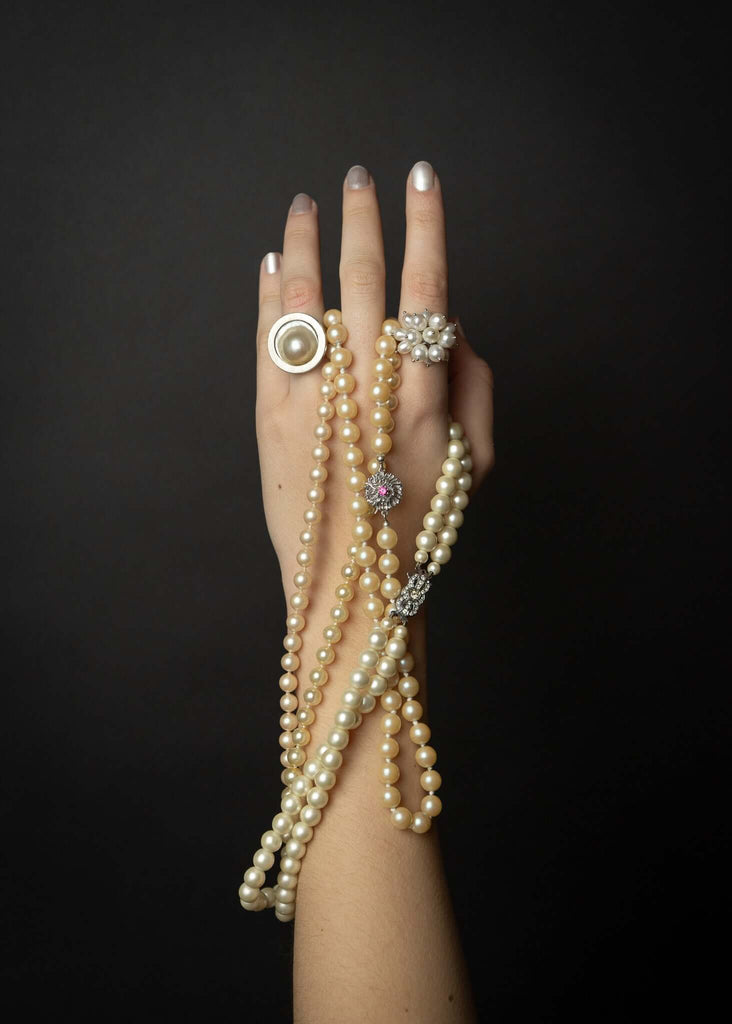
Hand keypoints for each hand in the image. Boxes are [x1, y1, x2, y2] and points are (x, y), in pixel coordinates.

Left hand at [255, 161, 494, 599]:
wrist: (354, 582)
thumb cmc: (419, 523)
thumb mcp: (477, 460)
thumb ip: (476, 384)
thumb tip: (453, 325)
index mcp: (423, 392)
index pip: (426, 284)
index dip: (426, 223)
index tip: (422, 177)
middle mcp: (366, 385)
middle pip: (362, 276)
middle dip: (362, 217)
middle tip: (359, 176)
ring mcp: (311, 397)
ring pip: (306, 297)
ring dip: (307, 241)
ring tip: (306, 204)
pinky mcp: (269, 415)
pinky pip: (268, 339)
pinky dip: (270, 296)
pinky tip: (274, 262)